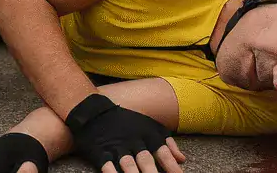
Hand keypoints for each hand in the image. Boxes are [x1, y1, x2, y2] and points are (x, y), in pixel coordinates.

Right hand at [64, 94, 188, 172]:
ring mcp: (116, 146)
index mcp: (147, 134)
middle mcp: (133, 141)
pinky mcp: (100, 152)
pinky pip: (107, 165)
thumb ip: (167, 143)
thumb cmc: (126, 121)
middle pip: (146, 161)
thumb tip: (182, 160)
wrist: (94, 111)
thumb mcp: (149, 126)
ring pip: (128, 164)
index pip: (162, 152)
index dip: (171, 166)